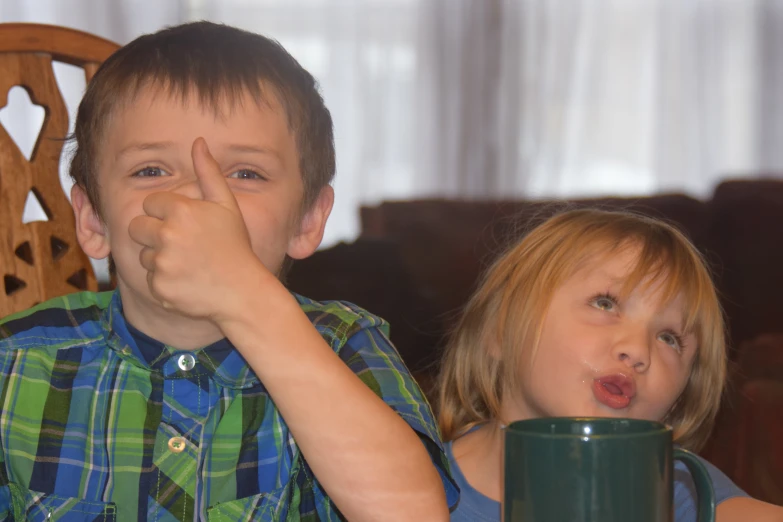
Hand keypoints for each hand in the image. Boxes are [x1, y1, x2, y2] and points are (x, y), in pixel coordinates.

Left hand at [128, 138, 268, 320]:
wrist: (242, 292)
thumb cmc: (236, 247)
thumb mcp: (227, 206)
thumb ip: (209, 173)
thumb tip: (198, 142)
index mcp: (181, 210)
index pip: (150, 204)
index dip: (166, 214)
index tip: (185, 225)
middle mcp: (167, 235)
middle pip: (136, 228)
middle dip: (154, 234)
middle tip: (182, 245)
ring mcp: (162, 262)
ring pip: (143, 255)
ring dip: (160, 259)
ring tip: (188, 265)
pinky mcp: (159, 286)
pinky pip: (150, 278)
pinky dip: (165, 281)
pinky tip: (187, 282)